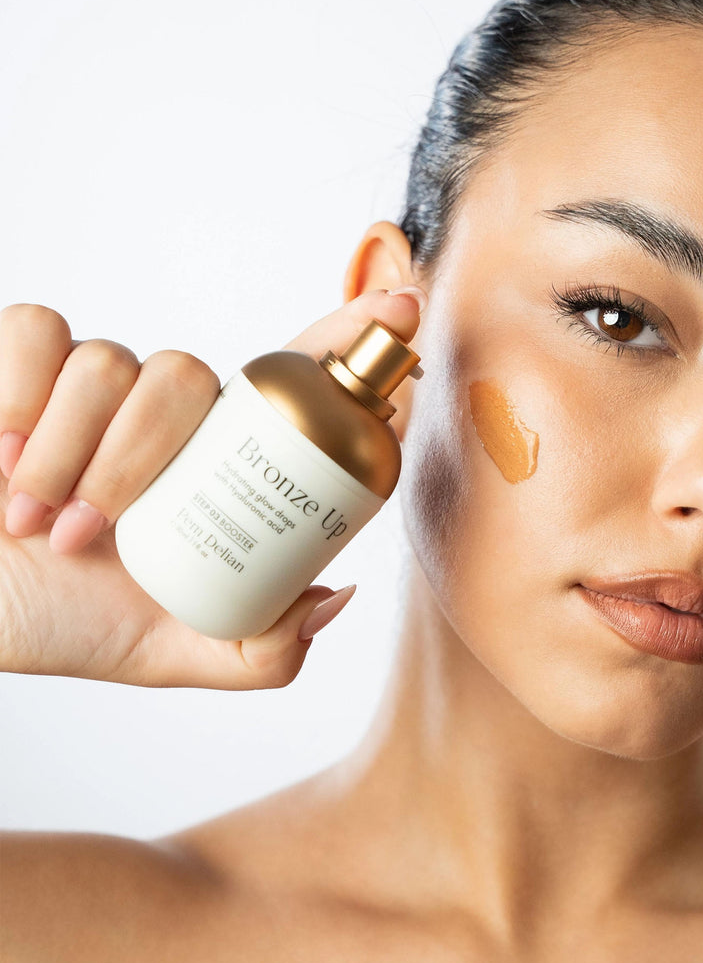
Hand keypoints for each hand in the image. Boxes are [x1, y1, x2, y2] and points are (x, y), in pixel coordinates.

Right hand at [0, 287, 425, 687]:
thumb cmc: (61, 619)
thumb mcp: (169, 653)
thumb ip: (256, 649)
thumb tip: (336, 593)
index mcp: (214, 464)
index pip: (294, 380)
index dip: (346, 340)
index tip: (402, 310)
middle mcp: (163, 414)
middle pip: (191, 376)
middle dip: (140, 457)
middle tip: (94, 535)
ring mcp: (92, 384)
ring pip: (113, 361)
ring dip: (68, 453)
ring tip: (39, 524)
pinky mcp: (20, 363)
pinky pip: (39, 334)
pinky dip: (18, 400)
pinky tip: (2, 462)